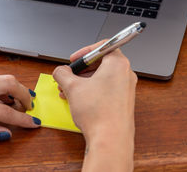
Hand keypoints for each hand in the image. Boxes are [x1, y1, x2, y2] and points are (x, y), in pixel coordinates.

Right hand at [53, 41, 136, 170]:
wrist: (110, 139)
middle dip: (80, 70)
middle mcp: (125, 74)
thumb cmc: (99, 113)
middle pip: (101, 63)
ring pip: (101, 77)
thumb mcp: (72, 87)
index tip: (74, 60)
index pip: (102, 46)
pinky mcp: (123, 102)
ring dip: (83, 82)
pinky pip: (105, 89)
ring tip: (68, 91)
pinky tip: (77, 100)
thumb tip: (60, 71)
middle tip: (68, 76)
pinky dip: (91, 91)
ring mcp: (126, 89)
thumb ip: (62, 73)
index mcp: (117, 64)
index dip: (84, 51)